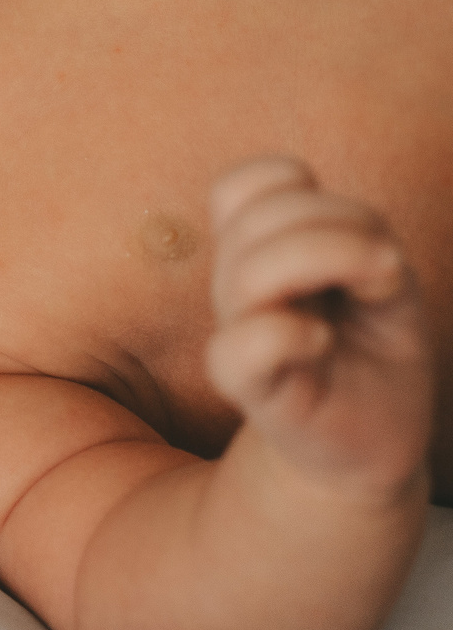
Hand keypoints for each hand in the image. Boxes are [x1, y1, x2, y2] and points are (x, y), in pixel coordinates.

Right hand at [205, 158, 432, 499]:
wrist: (370, 446)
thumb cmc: (374, 357)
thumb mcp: (387, 285)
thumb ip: (365, 248)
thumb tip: (369, 251)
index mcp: (263, 252)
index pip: (249, 183)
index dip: (297, 188)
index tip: (355, 235)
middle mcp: (241, 287)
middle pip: (256, 214)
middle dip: (333, 227)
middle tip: (379, 270)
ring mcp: (242, 334)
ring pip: (246, 270)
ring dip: (322, 263)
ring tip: (366, 297)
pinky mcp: (249, 389)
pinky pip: (244, 344)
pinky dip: (289, 334)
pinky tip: (321, 345)